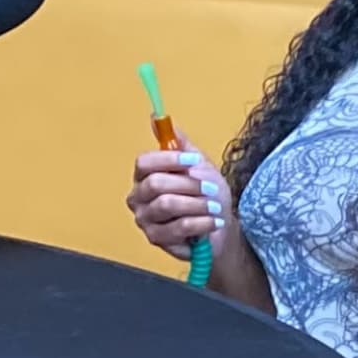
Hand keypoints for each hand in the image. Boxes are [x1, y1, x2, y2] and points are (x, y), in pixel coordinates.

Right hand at [128, 143, 230, 261]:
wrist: (219, 226)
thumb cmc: (207, 195)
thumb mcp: (198, 164)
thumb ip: (179, 143)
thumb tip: (157, 119)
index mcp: (145, 176)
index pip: (145, 163)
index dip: (169, 159)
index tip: (194, 161)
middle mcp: (139, 197)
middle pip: (155, 184)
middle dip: (188, 185)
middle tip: (211, 188)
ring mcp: (145, 219)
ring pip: (167, 205)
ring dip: (197, 205)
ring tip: (214, 207)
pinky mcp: (156, 239)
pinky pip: (178, 227)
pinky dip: (201, 223)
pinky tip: (213, 222)